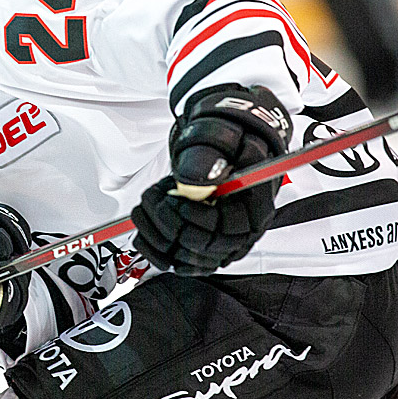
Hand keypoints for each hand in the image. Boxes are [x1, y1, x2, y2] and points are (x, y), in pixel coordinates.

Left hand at [131, 84, 291, 275]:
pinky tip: (142, 230)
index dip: (197, 216)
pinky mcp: (200, 245)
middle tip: (154, 196)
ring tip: (145, 205)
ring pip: (187, 258)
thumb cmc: (227, 138)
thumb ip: (210, 154)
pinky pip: (176, 262)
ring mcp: (220, 241)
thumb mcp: (222, 136)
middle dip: (170, 222)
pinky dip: (154, 249)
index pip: (228, 228)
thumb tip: (194, 180)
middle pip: (206, 247)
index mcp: (255, 206)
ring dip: (157, 235)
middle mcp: (240, 231)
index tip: (174, 196)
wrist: (222, 143)